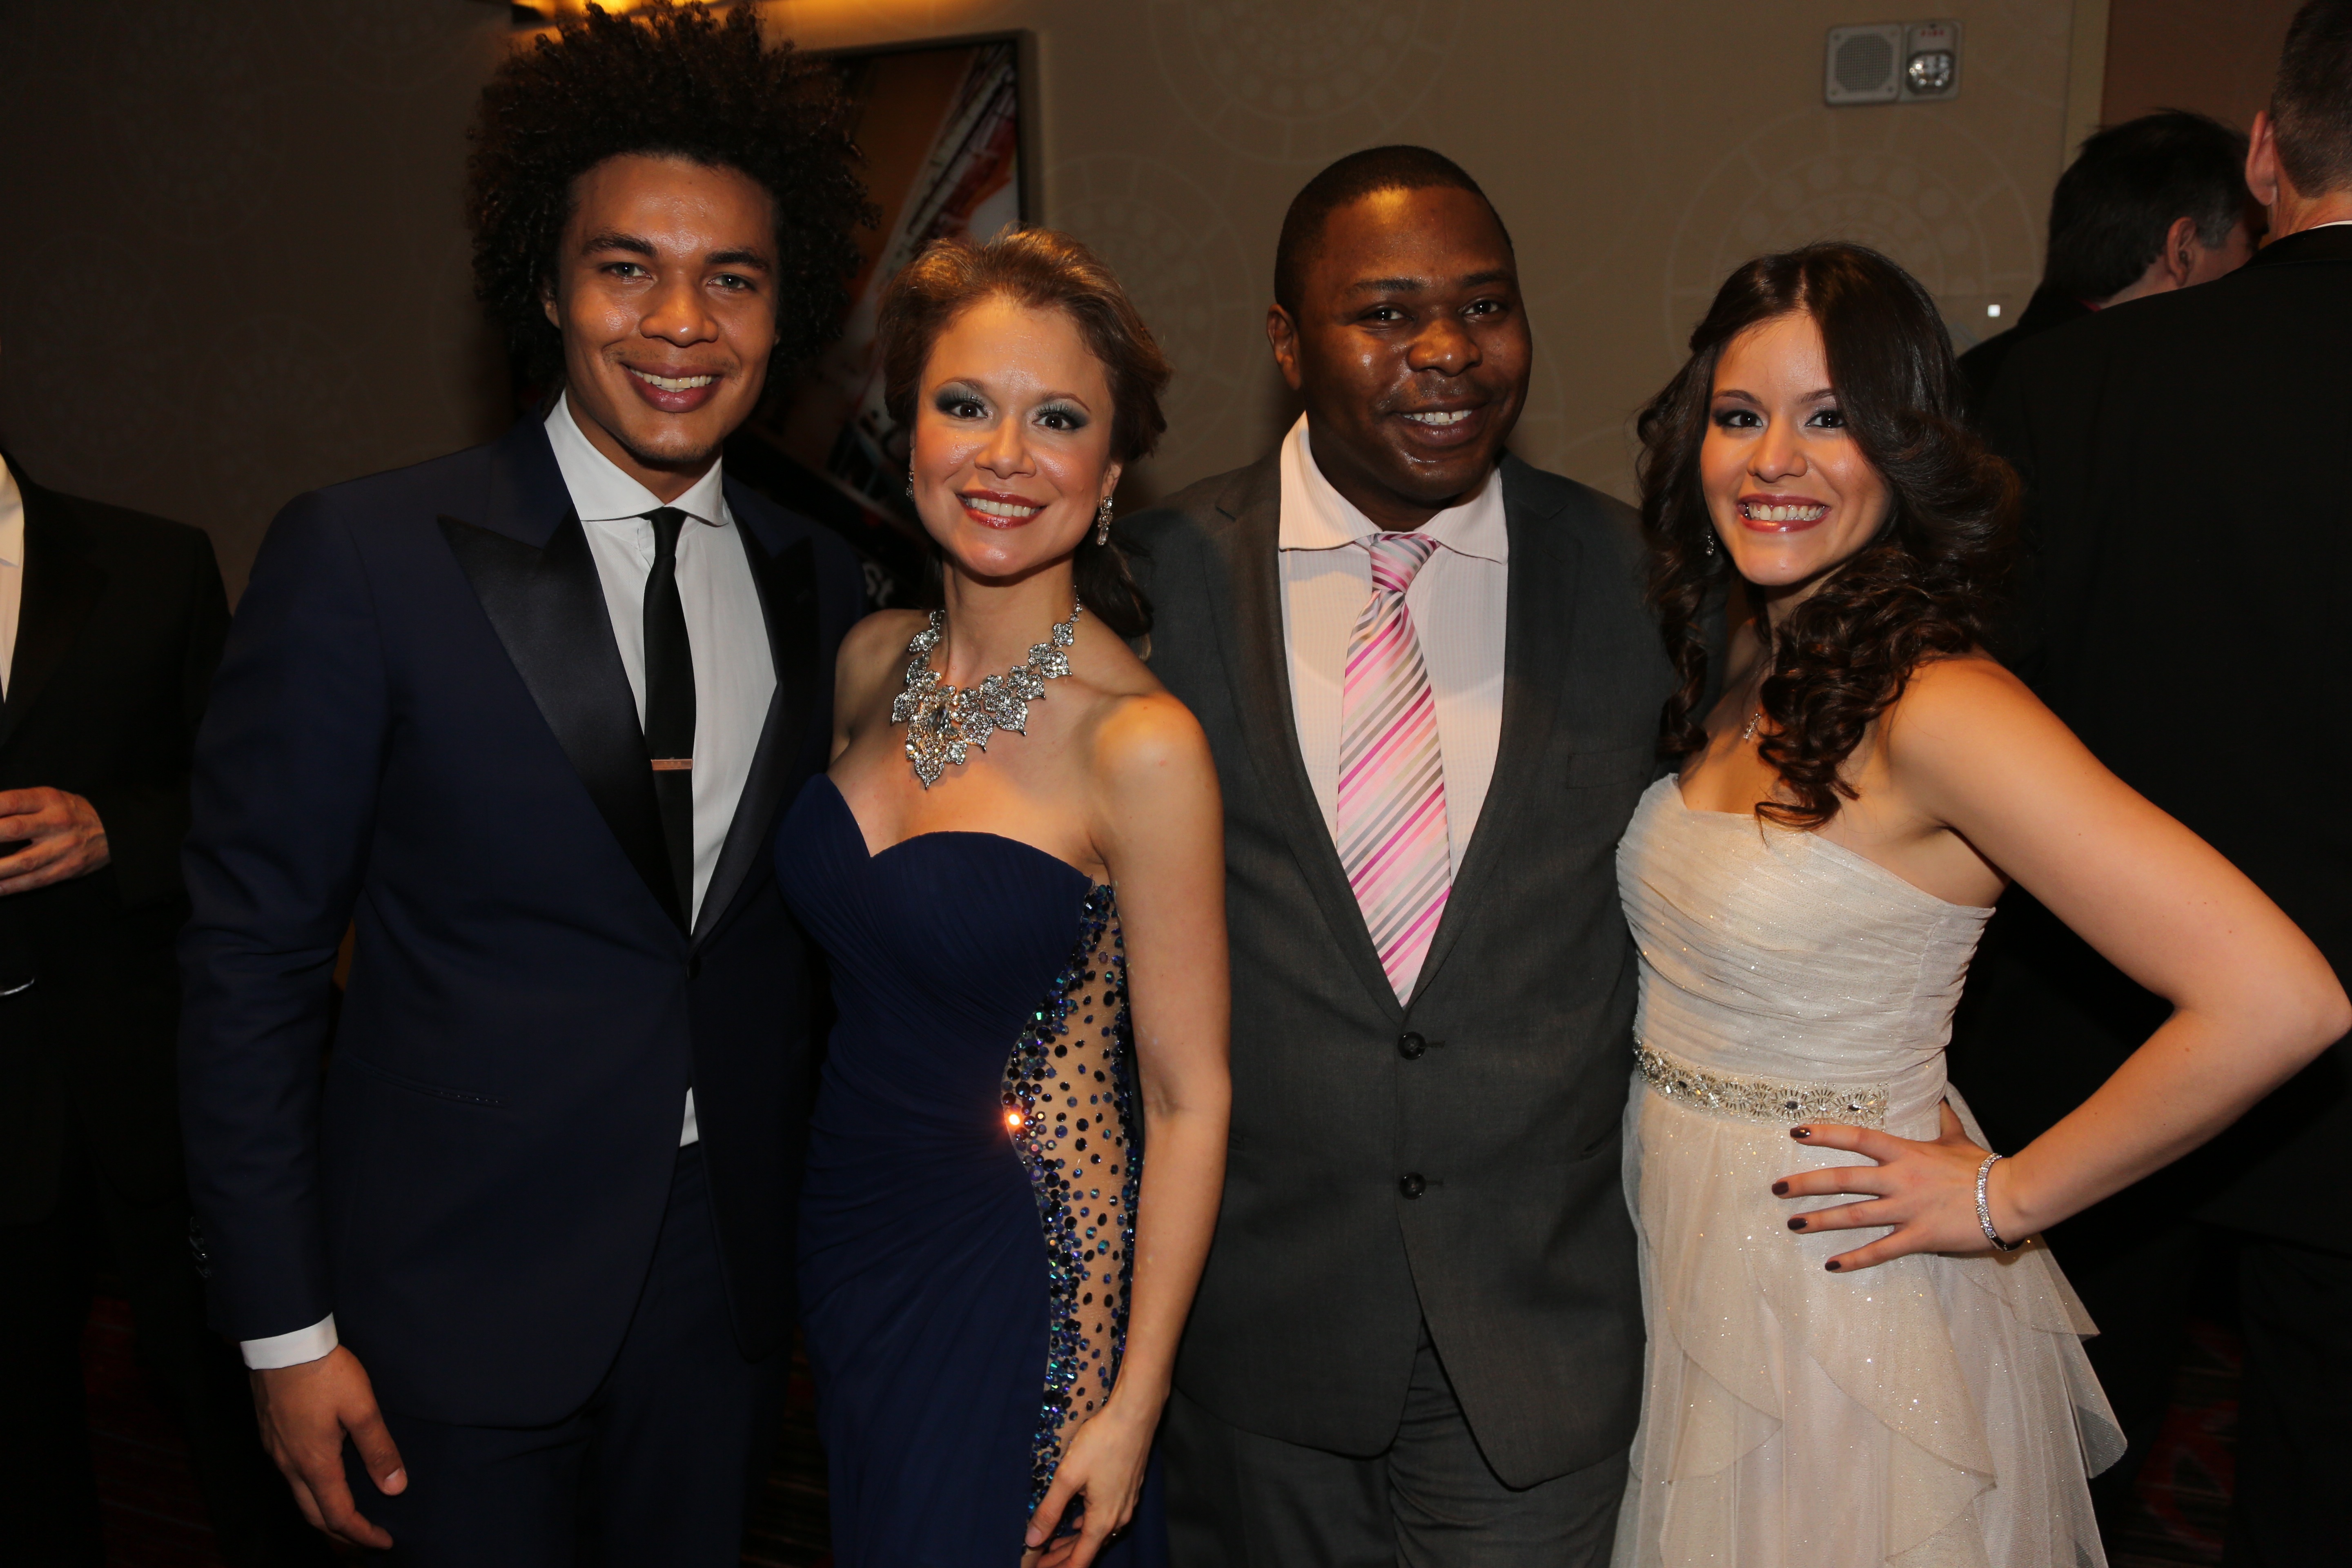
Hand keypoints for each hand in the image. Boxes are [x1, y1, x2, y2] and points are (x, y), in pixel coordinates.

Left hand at [0, 788, 109, 894]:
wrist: (116, 831)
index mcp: (48, 799)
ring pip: (21, 862)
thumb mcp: (49, 798)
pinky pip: (35, 880)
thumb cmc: (72, 812)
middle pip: (12, 829)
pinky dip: (11, 886)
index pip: (8, 801)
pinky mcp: (68, 869)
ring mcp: (63, 847)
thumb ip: (18, 806)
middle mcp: (56, 821)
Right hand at [252, 1346, 405, 1548]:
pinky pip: (290, 1475)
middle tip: (366, 1539)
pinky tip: (324, 1478)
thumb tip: (395, 1488)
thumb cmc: (324, 1373)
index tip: (384, 1542)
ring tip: (347, 1515)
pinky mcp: (271, 1434)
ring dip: (323, 1512)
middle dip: (340, 1533)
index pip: (338, 1515)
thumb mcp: (362, 1409)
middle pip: (314, 1514)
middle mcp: (290, 1464)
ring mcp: (277, 1451)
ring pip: (299, 1496)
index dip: (362, 1534)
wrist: (282, 1343)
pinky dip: (310, 1489)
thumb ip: (379, 1449)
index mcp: (315, 1463)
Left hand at [1022, 1396, 1155, 1567]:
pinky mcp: (1127, 1491)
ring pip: (1097, 1534)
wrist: (1135, 1415)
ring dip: (1074, 1542)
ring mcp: (1126, 1505)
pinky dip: (1087, 1526)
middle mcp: (1118, 1519)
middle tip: (1038, 1559)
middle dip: (1062, 1558)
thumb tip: (1032, 1540)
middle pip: (1088, 1550)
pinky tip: (1076, 1520)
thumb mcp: (1067, 1477)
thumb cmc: (1101, 1442)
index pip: (1079, 1561)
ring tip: (1051, 1544)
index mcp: (1102, 1521)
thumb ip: (1049, 1510)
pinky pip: (1105, 1519)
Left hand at [1771, 1102, 2029, 1272]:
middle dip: (1806, 1183)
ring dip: (1821, 1220)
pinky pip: (1881, 1249)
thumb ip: (1943, 1120)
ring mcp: (1907, 1209)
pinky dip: (1855, 1259)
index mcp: (1905, 1153)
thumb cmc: (1983, 1168)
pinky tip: (1832, 1265)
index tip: (1796, 1132)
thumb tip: (1940, 1097)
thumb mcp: (1957, 1139)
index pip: (1857, 1138)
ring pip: (1854, 1215)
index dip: (1826, 1134)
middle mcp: (1899, 1179)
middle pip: (1843, 1179)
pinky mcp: (1919, 1237)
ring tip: (1793, 1224)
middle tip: (1776, 1188)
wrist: (2010, 1197)